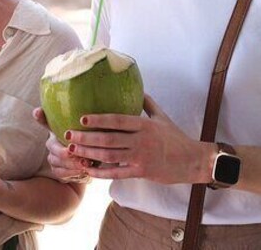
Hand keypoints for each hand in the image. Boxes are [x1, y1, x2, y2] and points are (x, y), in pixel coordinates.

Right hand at [32, 107, 92, 182]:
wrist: (88, 165)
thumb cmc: (89, 145)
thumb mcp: (90, 132)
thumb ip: (91, 122)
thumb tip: (100, 100)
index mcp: (58, 130)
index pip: (45, 120)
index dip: (40, 116)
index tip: (38, 111)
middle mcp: (52, 143)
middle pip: (51, 145)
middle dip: (63, 150)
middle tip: (75, 151)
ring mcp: (53, 157)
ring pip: (55, 160)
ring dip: (70, 163)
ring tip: (85, 163)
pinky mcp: (56, 171)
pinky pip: (59, 173)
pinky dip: (71, 173)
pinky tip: (82, 171)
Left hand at [61, 94, 210, 183]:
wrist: (193, 160)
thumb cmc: (176, 137)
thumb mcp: (162, 117)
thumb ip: (148, 104)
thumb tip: (138, 88)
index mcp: (144, 124)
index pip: (117, 120)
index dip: (98, 119)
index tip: (81, 118)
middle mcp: (141, 140)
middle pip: (109, 138)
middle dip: (86, 137)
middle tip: (68, 134)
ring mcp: (141, 157)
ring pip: (110, 155)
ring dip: (89, 152)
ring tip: (73, 149)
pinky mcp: (142, 171)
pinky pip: (118, 173)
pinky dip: (101, 172)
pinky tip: (88, 170)